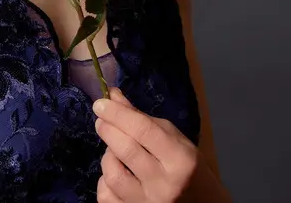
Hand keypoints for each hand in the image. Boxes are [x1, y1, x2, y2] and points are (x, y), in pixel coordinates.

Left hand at [92, 88, 197, 202]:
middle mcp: (165, 184)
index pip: (143, 130)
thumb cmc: (189, 170)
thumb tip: (112, 97)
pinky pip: (106, 195)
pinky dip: (105, 182)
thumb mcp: (175, 141)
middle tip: (102, 121)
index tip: (100, 103)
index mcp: (181, 160)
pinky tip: (117, 175)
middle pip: (126, 150)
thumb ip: (144, 120)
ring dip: (108, 156)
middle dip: (108, 129)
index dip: (118, 114)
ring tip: (115, 151)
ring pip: (112, 174)